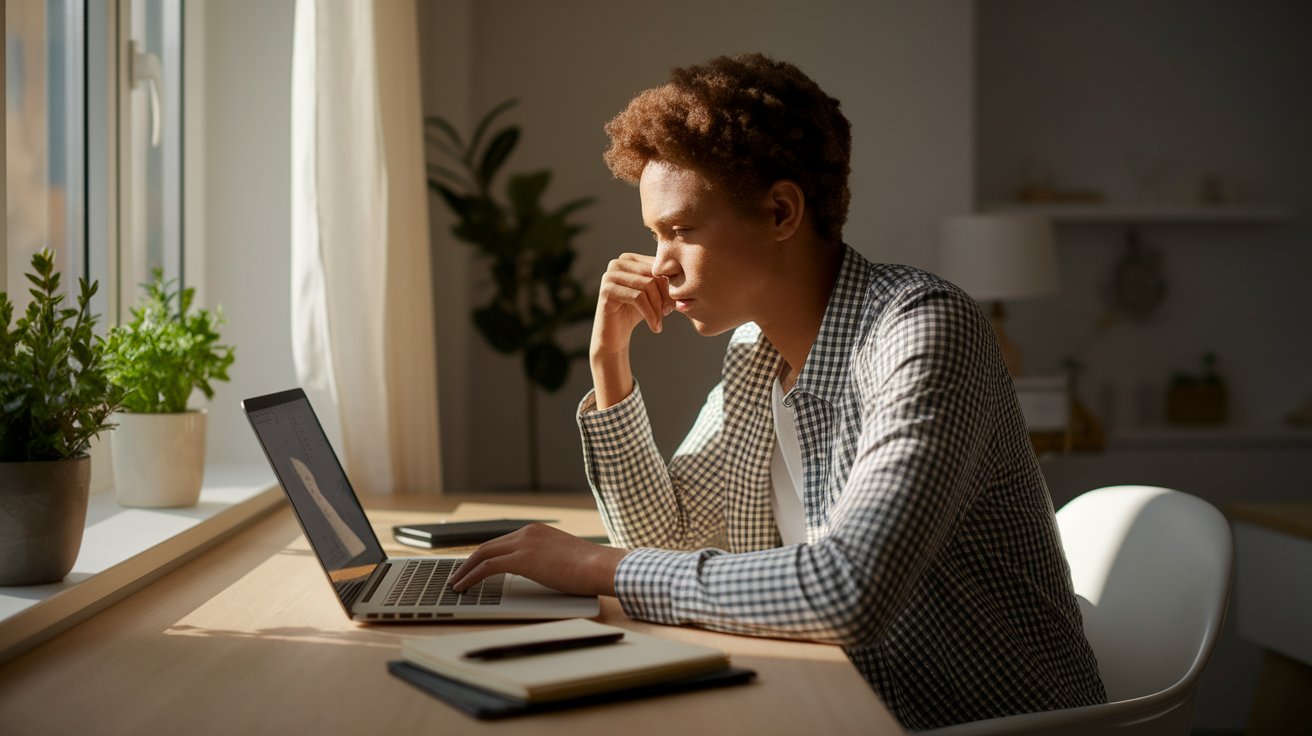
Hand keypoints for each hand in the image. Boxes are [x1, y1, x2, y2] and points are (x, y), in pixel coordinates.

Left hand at [448, 523, 629, 596]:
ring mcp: (524, 543)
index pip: (502, 542)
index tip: (474, 567)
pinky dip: (471, 577)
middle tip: (457, 575)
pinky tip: (463, 586)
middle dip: (469, 562)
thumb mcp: (563, 559)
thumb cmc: (590, 568)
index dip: (484, 556)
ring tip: (456, 583)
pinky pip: (487, 567)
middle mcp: (527, 532)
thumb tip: (541, 574)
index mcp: (537, 531)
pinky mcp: (521, 559)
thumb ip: (547, 561)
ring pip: (483, 554)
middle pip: (488, 546)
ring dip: (466, 570)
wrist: (600, 566)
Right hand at [590, 253, 673, 356]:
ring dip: (658, 307)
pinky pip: (637, 298)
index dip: (671, 285)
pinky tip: (655, 327)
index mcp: (630, 259)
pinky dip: (650, 314)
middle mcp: (618, 263)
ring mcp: (610, 275)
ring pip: (647, 285)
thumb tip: (689, 282)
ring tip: (660, 322)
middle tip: (669, 313)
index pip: (658, 266)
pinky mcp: (606, 289)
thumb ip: (666, 283)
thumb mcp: (654, 295)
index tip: (676, 304)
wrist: (615, 335)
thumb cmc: (636, 313)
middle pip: (653, 274)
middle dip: (665, 295)